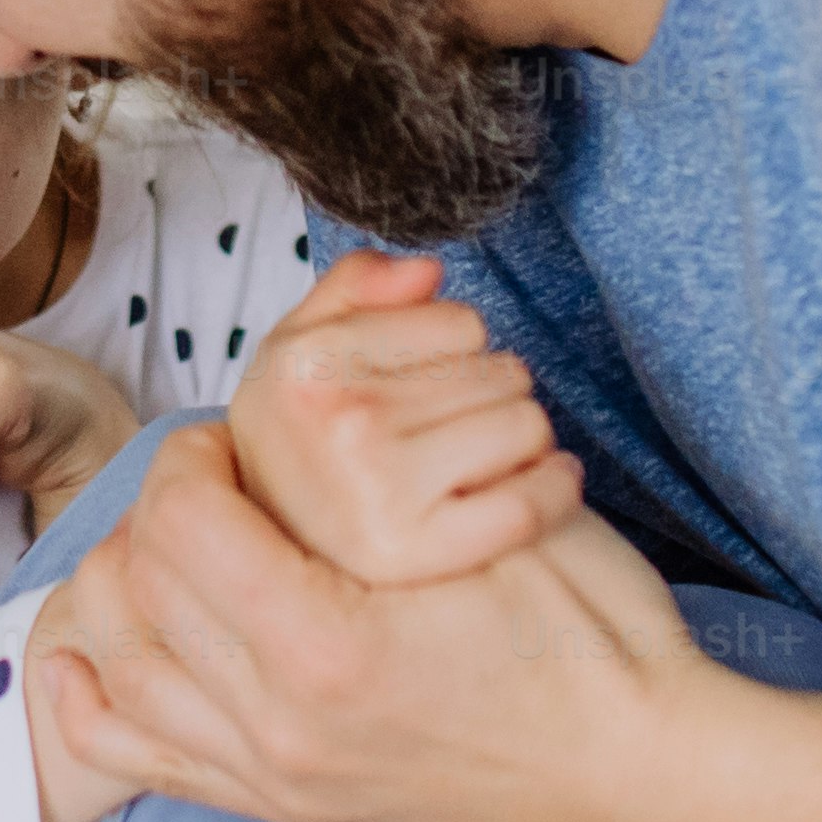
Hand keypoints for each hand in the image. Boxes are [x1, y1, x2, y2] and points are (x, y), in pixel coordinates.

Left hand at [30, 418, 679, 821]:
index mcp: (330, 644)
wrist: (650, 782)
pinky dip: (93, 701)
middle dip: (160, 507)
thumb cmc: (599, 640)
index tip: (235, 434)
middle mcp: (282, 727)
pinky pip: (144, 761)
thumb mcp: (499, 520)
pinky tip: (82, 657)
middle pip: (139, 584)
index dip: (195, 450)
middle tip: (213, 478)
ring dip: (124, 588)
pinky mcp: (290, 815)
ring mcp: (280, 784)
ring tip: (170, 544)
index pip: (183, 514)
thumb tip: (291, 392)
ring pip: (123, 666)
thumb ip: (383, 462)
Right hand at [220, 251, 563, 585]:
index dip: (464, 348)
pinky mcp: (417, 552)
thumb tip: (430, 270)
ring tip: (483, 455)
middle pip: (503, 373)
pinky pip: (528, 505)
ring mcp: (381, 489)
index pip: (463, 322)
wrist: (264, 543)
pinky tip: (548, 477)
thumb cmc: (296, 437)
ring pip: (526, 428)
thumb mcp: (296, 347)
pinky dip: (556, 486)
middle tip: (461, 425)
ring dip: (522, 438)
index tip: (441, 376)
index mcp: (311, 362)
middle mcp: (344, 421)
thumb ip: (354, 286)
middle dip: (494, 394)